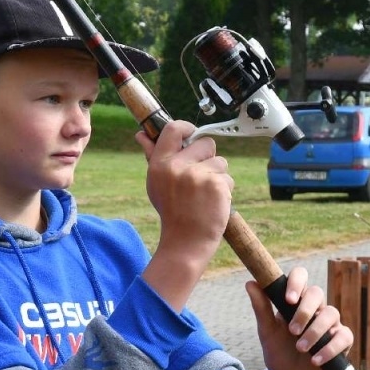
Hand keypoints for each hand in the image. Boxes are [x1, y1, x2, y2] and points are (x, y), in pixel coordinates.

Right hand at [138, 122, 231, 310]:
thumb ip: (152, 156)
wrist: (185, 242)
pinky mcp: (216, 184)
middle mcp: (178, 166)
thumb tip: (142, 134)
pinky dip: (224, 191)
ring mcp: (198, 175)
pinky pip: (228, 178)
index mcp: (160, 163)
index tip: (192, 133)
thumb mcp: (156, 183)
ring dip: (218, 176)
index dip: (187, 127)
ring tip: (205, 195)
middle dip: (208, 158)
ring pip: (220, 161)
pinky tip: (213, 203)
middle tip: (199, 179)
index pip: (174, 129)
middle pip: (206, 143)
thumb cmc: (171, 212)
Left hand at [245, 268, 351, 369]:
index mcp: (295, 301)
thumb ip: (261, 309)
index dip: (297, 282)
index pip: (300, 277)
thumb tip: (250, 283)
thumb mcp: (267, 333)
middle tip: (292, 330)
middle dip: (305, 311)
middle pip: (317, 293)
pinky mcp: (342, 341)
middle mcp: (315, 308)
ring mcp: (330, 324)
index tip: (288, 300)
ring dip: (315, 332)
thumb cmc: (279, 353)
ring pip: (331, 314)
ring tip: (300, 348)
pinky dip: (330, 349)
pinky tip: (315, 360)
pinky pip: (344, 337)